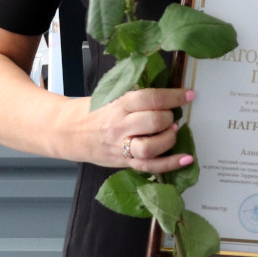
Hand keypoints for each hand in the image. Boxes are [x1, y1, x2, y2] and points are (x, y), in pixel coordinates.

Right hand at [81, 87, 195, 172]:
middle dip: (169, 117)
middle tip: (170, 115)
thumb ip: (136, 93)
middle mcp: (120, 126)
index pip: (150, 99)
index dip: (173, 96)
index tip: (188, 95)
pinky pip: (149, 167)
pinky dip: (170, 164)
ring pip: (151, 147)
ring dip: (168, 138)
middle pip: (153, 122)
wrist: (68, 132)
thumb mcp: (112, 95)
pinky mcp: (124, 163)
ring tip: (171, 131)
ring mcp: (122, 147)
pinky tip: (186, 158)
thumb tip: (166, 89)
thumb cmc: (94, 111)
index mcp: (119, 105)